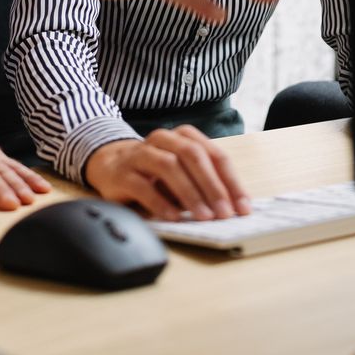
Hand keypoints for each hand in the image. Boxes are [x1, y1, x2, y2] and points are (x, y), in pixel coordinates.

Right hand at [85, 126, 250, 220]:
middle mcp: (163, 139)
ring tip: (203, 217)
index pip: (215, 156)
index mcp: (184, 137)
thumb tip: (233, 208)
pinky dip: (161, 203)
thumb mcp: (184, 173)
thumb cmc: (156, 172)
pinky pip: (143, 186)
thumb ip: (205, 184)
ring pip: (169, 166)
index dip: (232, 182)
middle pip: (193, 156)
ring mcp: (140, 153)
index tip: (243, 207)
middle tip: (224, 213)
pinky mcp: (122, 173)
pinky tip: (174, 217)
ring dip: (190, 193)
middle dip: (212, 186)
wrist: (111, 165)